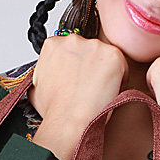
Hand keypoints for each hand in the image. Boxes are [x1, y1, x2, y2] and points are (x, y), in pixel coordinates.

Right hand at [29, 34, 129, 159]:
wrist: (68, 120)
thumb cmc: (55, 109)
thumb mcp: (38, 86)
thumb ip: (46, 72)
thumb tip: (50, 77)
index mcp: (53, 44)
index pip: (71, 51)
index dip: (76, 69)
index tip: (78, 81)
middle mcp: (73, 40)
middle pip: (89, 52)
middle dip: (91, 69)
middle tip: (88, 90)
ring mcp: (95, 45)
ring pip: (106, 59)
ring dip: (105, 74)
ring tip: (97, 94)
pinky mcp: (113, 55)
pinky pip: (122, 66)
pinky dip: (119, 80)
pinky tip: (107, 93)